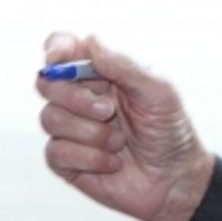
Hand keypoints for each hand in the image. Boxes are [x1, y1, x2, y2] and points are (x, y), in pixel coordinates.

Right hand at [38, 32, 213, 220]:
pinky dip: (89, 157)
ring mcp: (72, 128)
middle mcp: (82, 97)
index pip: (65, 49)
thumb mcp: (158, 93)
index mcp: (104, 73)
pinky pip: (55, 151)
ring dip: (90, 132)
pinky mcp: (66, 160)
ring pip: (50, 118)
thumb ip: (125, 66)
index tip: (58, 59)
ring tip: (120, 141)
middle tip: (109, 110)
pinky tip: (113, 163)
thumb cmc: (170, 130)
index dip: (56, 50)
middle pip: (47, 82)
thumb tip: (91, 40)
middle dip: (75, 97)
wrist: (174, 180)